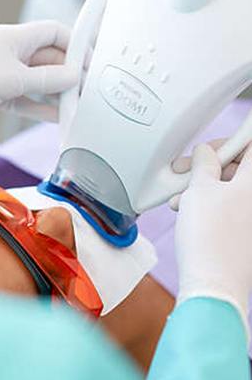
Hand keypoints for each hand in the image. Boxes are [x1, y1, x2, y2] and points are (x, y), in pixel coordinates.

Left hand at [0, 21, 76, 146]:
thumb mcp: (13, 80)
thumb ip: (47, 80)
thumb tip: (75, 77)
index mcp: (15, 38)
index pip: (55, 32)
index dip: (76, 45)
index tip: (93, 64)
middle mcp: (9, 52)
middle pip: (48, 59)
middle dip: (67, 75)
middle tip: (88, 93)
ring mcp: (0, 73)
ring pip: (36, 82)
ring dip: (54, 94)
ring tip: (76, 109)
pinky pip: (22, 98)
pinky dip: (37, 107)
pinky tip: (54, 118)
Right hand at [175, 143, 251, 333]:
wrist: (214, 283)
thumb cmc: (210, 237)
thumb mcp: (199, 189)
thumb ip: (203, 164)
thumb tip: (206, 154)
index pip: (250, 146)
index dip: (228, 144)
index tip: (212, 148)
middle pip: (241, 168)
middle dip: (211, 166)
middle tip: (187, 170)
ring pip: (232, 188)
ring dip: (206, 186)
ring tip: (182, 197)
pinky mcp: (247, 233)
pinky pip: (231, 208)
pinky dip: (211, 204)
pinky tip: (189, 211)